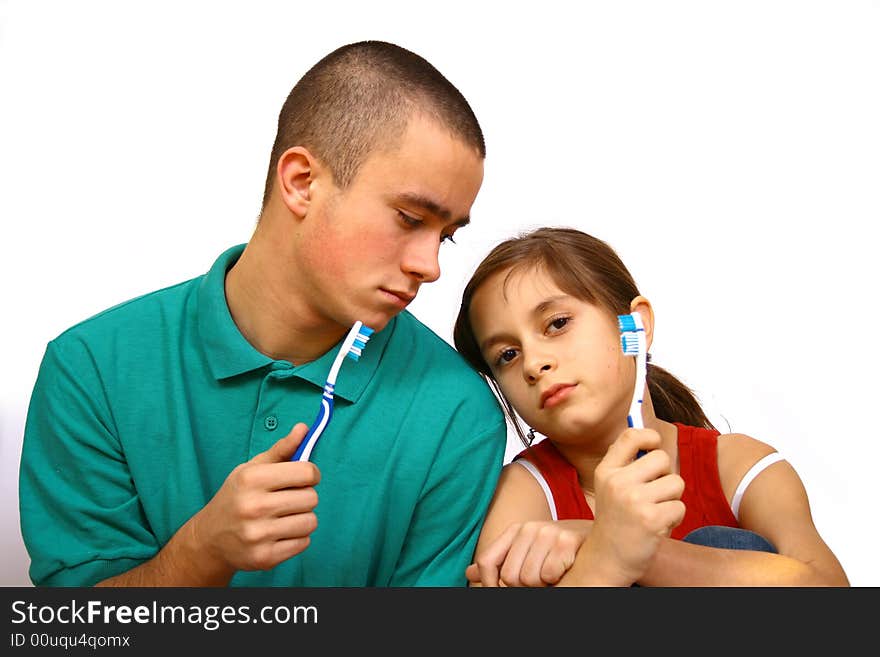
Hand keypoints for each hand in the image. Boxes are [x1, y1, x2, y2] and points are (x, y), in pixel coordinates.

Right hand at [191, 423, 320, 572]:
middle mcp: (253, 506)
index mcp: (252, 479)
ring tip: (285, 516)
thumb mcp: (252, 468)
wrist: (209, 538)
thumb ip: (281, 449)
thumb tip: (304, 428)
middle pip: (311, 498)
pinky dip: (297, 537)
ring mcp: (258, 535)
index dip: (311, 473)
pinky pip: (304, 543)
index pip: (306, 472)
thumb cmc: (236, 497)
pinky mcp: (264, 557)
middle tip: (289, 499)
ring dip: (303, 518)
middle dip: (305, 497)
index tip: (304, 477)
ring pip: (310, 522)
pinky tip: (280, 533)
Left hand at [466, 520, 591, 586]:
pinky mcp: (566, 541)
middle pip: (508, 576)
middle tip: (542, 580)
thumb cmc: (562, 551)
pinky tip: (567, 570)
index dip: (489, 584)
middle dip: (524, 587)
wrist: (603, 541)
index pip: (486, 560)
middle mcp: (529, 528)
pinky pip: (549, 575)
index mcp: (516, 530)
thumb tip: (469, 574)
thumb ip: (501, 561)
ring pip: (528, 579)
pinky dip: (558, 580)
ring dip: (543, 585)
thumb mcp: (528, 552)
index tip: (499, 591)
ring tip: (555, 574)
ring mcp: (548, 533)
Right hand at [577, 428, 684, 585]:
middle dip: (666, 475)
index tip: (654, 445)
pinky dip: (675, 518)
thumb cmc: (615, 520)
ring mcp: (634, 500)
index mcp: (606, 471)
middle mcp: (617, 482)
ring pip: (676, 483)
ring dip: (672, 498)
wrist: (608, 558)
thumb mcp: (609, 486)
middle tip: (654, 494)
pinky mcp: (651, 519)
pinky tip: (658, 526)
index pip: (631, 436)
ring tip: (655, 511)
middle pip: (662, 458)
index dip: (650, 436)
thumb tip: (650, 436)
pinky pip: (680, 506)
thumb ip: (625, 462)